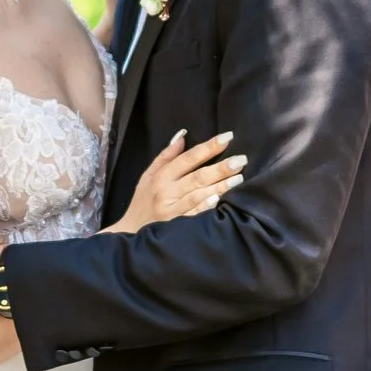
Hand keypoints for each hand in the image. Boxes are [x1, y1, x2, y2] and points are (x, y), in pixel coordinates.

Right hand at [114, 128, 245, 234]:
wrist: (129, 235)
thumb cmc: (142, 203)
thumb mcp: (148, 176)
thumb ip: (166, 156)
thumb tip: (183, 135)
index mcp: (162, 177)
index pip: (189, 158)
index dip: (208, 147)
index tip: (228, 137)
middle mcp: (167, 192)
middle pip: (198, 176)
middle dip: (221, 167)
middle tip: (241, 160)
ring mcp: (172, 210)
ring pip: (198, 195)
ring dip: (220, 186)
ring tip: (239, 178)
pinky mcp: (176, 227)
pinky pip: (193, 216)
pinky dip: (205, 208)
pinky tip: (218, 201)